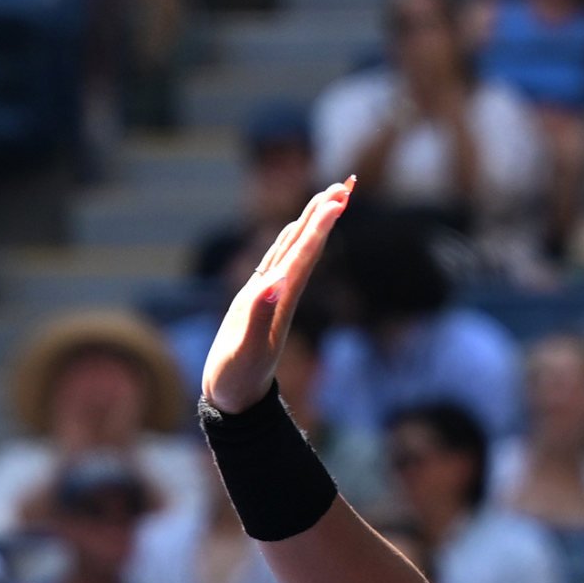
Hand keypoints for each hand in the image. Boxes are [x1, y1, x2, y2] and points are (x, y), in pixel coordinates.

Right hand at [203, 179, 352, 413]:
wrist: (234, 400)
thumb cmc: (236, 378)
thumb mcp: (245, 350)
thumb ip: (259, 315)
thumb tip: (275, 282)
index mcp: (281, 299)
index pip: (305, 255)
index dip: (322, 226)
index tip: (340, 198)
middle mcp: (281, 292)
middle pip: (309, 245)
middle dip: (327, 213)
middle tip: (349, 183)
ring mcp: (271, 294)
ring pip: (297, 248)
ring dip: (315, 221)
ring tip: (331, 195)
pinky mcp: (258, 298)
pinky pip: (278, 259)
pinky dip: (289, 239)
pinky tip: (294, 229)